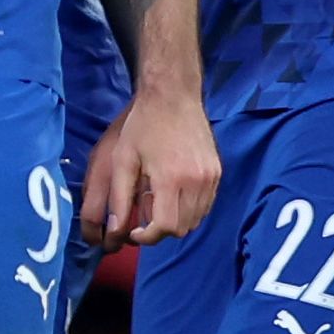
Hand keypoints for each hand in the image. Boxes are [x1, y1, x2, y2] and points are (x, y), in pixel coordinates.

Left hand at [84, 90, 220, 246]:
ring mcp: (211, 177)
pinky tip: (172, 193)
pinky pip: (205, 205)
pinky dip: (189, 209)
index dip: (147, 237)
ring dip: (176, 220)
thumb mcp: (123, 160)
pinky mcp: (217, 172)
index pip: (166, 227)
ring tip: (156, 200)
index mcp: (172, 178)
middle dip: (160, 229)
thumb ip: (119, 198)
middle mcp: (197, 181)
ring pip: (196, 219)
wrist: (173, 96)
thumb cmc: (143, 125)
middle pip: (182, 228)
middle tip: (143, 213)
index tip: (134, 232)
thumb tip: (115, 230)